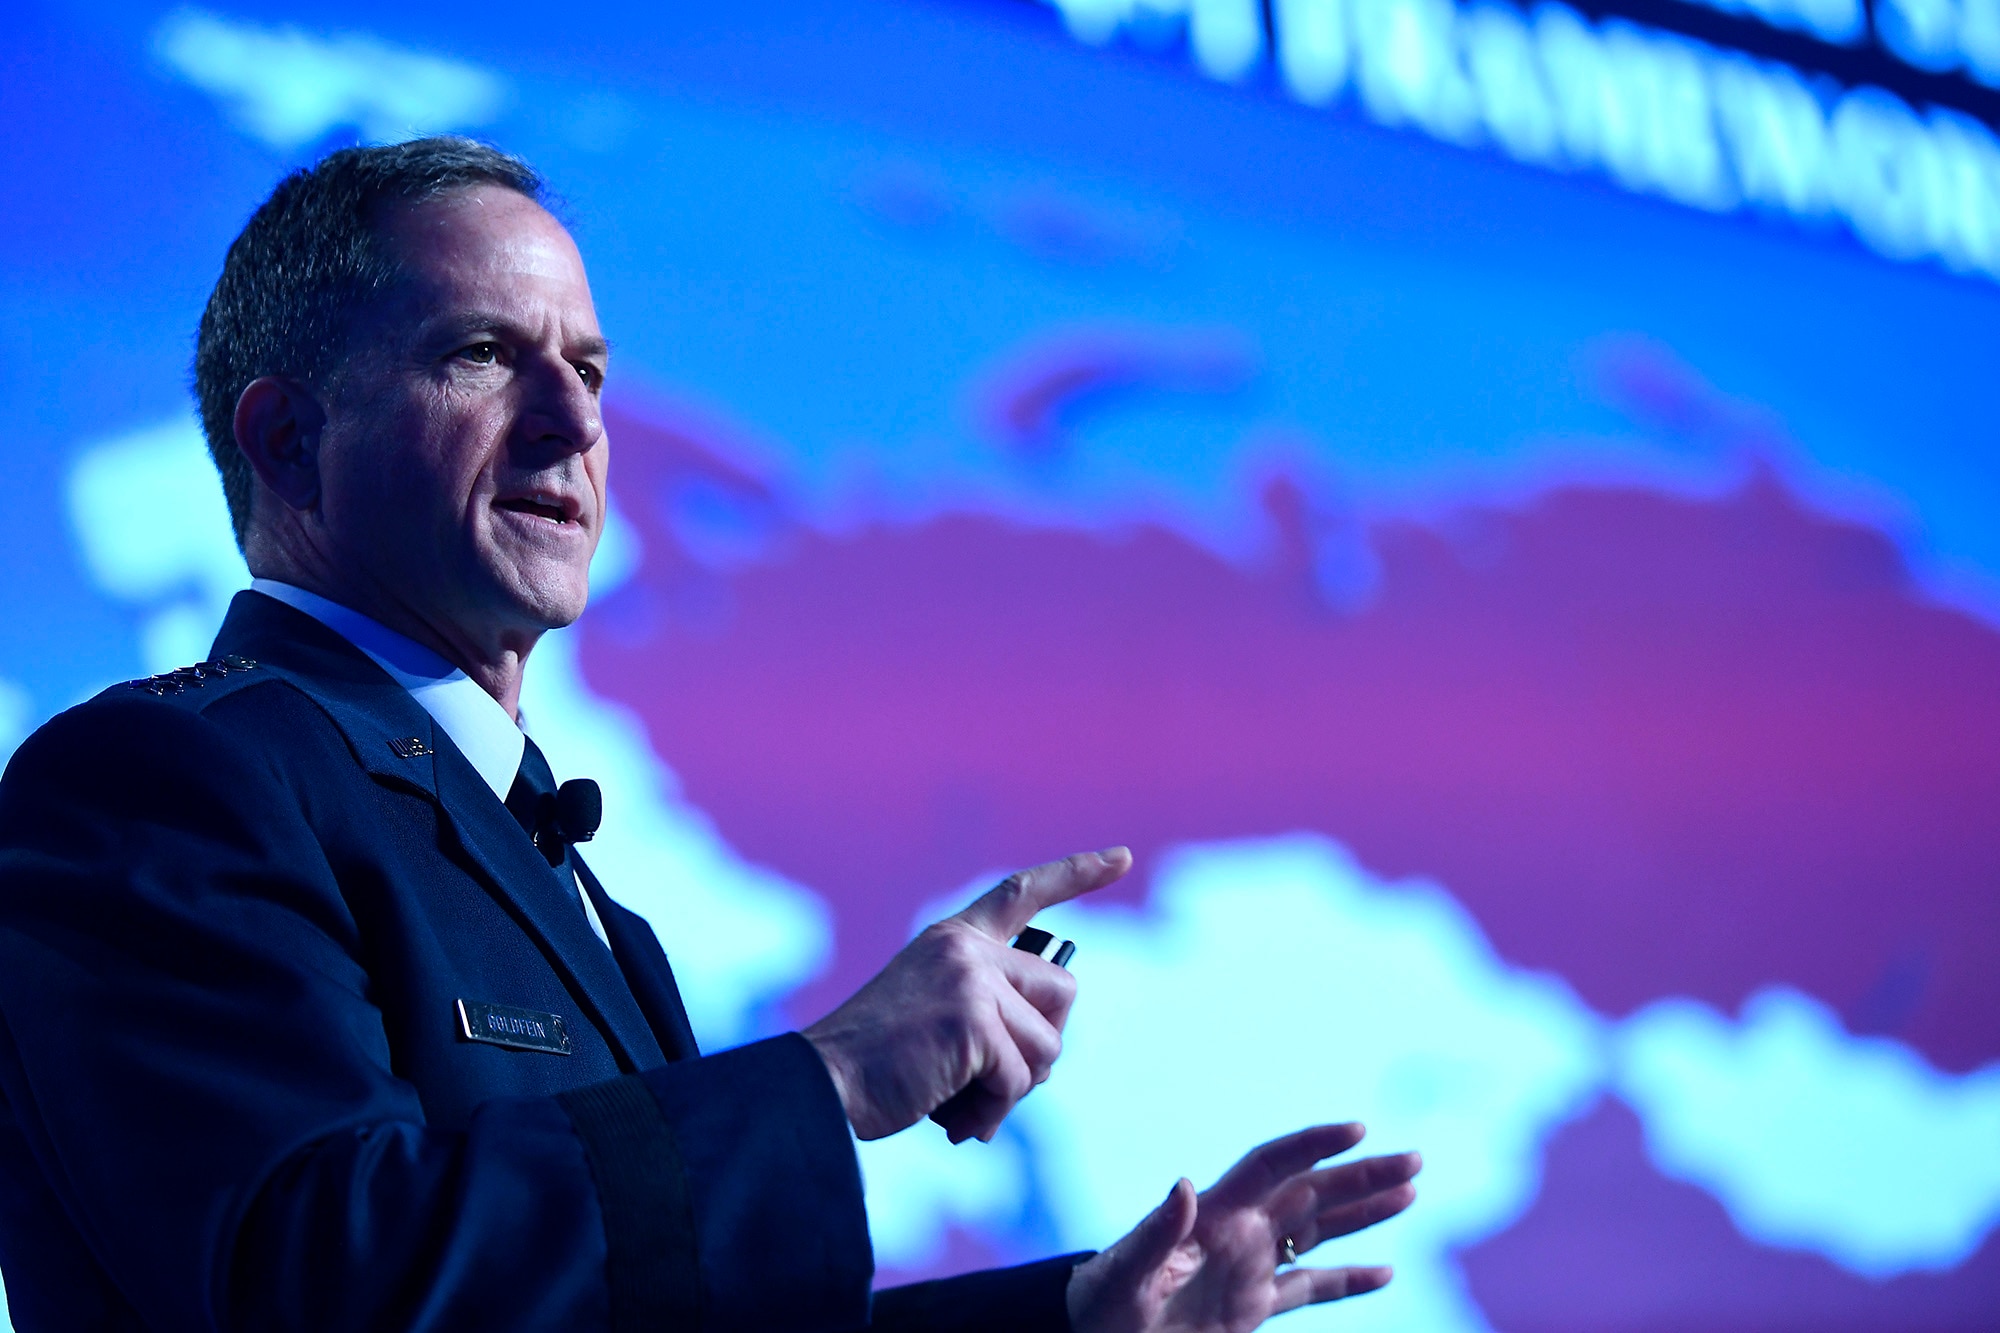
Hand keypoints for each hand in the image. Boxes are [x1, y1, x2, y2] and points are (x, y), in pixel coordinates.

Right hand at [803, 848, 1130, 1141]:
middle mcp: (968, 950)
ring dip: (1014, 1089)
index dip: (1078, 873)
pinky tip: (956, 1120)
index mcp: (955, 939)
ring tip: (964, 1103)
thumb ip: (988, 1008)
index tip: (1122, 858)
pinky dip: (993, 1112)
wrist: (825, 1084)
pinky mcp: (974, 1023)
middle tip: (997, 1078)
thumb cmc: (878, 1065)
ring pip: (1048, 1046)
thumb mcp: (936, 1014)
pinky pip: (1020, 1080)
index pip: (1024, 892)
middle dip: (1042, 1044)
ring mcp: (973, 982)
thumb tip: (1046, 1052)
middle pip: (1063, 991)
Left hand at [1066, 1124, 1419, 1332]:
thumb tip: (1185, 1183)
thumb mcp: (1122, 1274)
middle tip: (1413, 1158)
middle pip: (1311, 1192)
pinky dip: (1348, 1281)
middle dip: (1360, 1174)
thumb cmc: (1100, 1306)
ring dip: (1363, 1212)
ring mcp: (1249, 1267)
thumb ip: (1154, 1232)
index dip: (1312, 1144)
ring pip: (1319, 1231)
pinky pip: (1311, 1288)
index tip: (1356, 1129)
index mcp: (1213, 1215)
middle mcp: (1239, 1232)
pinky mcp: (1252, 1305)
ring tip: (1411, 1190)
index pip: (1272, 1166)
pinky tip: (1385, 1271)